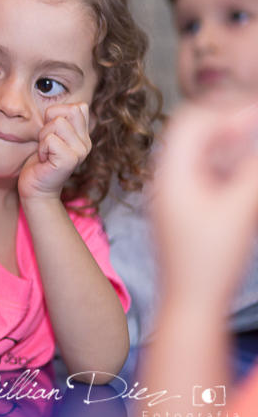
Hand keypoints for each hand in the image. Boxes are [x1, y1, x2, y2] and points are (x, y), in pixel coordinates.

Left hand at [18, 102, 91, 201]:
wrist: (36, 188)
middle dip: (50, 123)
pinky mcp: (70, 160)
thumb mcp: (50, 135)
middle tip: (46, 142)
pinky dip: (41, 147)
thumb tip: (55, 108)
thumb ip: (58, 121)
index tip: (51, 133)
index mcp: (83, 135)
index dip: (57, 114)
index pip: (79, 107)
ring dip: (43, 137)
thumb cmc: (40, 161)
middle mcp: (86, 142)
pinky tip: (44, 160)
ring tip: (45, 152)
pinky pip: (51, 139)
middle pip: (70, 110)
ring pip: (58, 123)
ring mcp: (80, 151)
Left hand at [152, 99, 257, 301]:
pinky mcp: (186, 209)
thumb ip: (253, 170)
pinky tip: (247, 175)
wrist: (190, 304)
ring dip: (231, 144)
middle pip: (195, 134)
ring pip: (202, 154)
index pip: (192, 122)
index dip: (227, 112)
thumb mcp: (239, 211)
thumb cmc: (211, 261)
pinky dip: (228, 167)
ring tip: (253, 147)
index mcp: (171, 174)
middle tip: (256, 123)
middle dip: (230, 124)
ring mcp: (175, 194)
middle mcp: (167, 179)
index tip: (257, 113)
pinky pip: (205, 175)